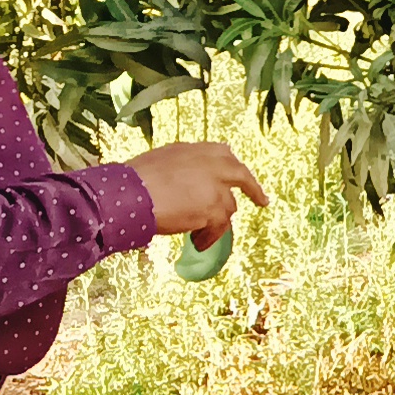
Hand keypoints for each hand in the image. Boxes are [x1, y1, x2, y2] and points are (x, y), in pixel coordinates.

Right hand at [120, 138, 265, 240]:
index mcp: (196, 150)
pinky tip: (197, 244)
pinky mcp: (215, 208)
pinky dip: (209, 238)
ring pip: (227, 208)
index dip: (231, 167)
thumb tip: (188, 181)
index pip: (223, 154)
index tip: (238, 176)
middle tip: (262, 201)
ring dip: (215, 223)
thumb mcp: (161, 162)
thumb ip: (182, 168)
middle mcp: (211, 164)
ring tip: (197, 235)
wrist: (132, 194)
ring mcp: (216, 186)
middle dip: (253, 188)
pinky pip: (219, 228)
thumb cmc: (134, 181)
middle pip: (240, 175)